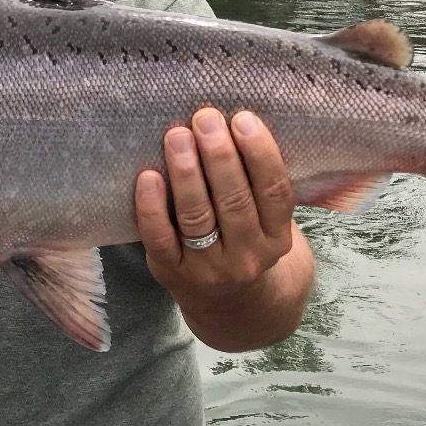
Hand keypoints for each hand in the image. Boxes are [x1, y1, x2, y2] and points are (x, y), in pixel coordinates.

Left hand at [135, 108, 309, 348]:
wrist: (232, 308)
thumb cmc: (248, 242)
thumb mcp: (271, 224)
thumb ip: (261, 184)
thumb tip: (238, 121)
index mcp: (277, 239)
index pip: (274, 193)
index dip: (261, 154)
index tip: (243, 119)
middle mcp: (247, 257)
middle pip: (234, 201)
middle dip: (219, 155)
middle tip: (205, 117)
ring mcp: (208, 269)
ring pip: (197, 216)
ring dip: (186, 172)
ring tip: (177, 135)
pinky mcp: (171, 272)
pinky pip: (160, 237)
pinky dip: (151, 206)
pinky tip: (147, 176)